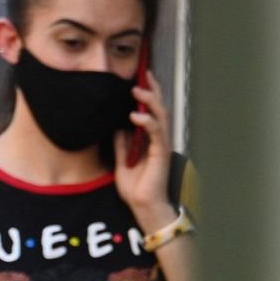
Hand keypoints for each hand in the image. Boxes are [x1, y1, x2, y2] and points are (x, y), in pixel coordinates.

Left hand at [114, 70, 174, 229]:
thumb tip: (117, 127)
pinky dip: (147, 122)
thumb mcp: (122, 160)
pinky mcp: (161, 154)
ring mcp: (162, 145)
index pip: (151, 110)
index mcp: (150, 138)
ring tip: (137, 90)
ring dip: (149, 102)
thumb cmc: (136, 187)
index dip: (147, 94)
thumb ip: (121, 143)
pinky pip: (156, 133)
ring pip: (160, 116)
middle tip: (142, 75)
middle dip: (151, 90)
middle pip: (158, 108)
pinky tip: (137, 115)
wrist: (143, 205)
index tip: (139, 77)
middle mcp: (159, 138)